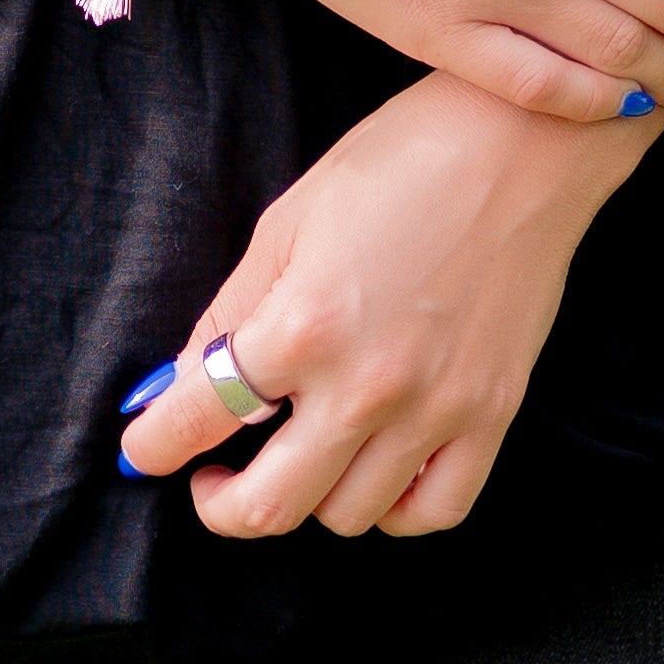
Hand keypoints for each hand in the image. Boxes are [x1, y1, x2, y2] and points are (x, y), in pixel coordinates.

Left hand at [115, 71, 657, 538]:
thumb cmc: (400, 163)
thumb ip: (230, 311)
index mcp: (302, 325)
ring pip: (346, 517)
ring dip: (307, 496)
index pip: (198, 420)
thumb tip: (179, 380)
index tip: (142, 452)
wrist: (521, 145)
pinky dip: (393, 508)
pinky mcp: (491, 417)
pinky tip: (375, 468)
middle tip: (214, 477)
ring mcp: (434, 410)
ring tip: (302, 450)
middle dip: (219, 505)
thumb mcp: (288, 221)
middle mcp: (365, 386)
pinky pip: (431, 511)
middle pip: (268, 506)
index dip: (152, 446)